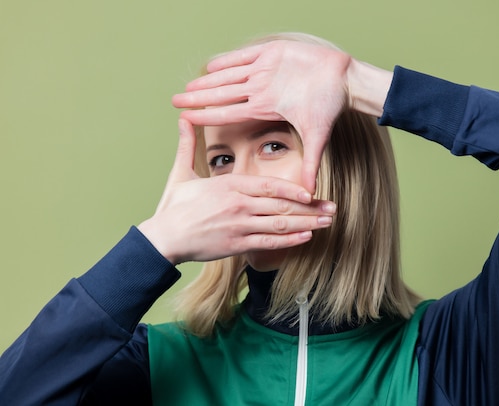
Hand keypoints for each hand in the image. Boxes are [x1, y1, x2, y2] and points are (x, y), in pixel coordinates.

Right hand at [138, 119, 335, 264]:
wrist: (163, 238)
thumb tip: (184, 119)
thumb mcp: (181, 172)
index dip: (294, 189)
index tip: (313, 191)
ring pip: (280, 224)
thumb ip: (188, 145)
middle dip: (311, 208)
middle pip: (282, 205)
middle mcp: (240, 205)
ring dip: (307, 223)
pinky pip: (269, 242)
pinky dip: (289, 240)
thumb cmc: (173, 206)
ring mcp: (240, 226)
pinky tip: (306, 237)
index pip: (270, 185)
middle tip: (333, 208)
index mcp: (230, 185)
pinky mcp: (237, 245)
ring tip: (327, 223)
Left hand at [171, 40, 352, 192]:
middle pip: (223, 94)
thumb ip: (310, 163)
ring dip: (208, 79)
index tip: (187, 118)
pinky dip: (229, 59)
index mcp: (266, 107)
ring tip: (189, 84)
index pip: (230, 112)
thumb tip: (310, 193)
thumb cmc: (330, 106)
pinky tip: (212, 63)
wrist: (345, 80)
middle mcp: (261, 90)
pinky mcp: (273, 52)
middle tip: (175, 100)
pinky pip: (246, 56)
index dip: (208, 115)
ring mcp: (265, 71)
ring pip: (229, 75)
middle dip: (199, 97)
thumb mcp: (317, 137)